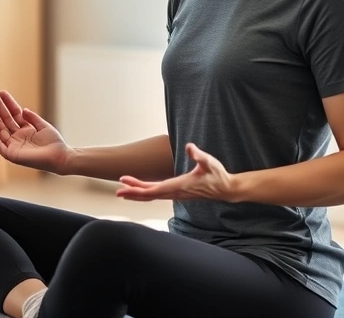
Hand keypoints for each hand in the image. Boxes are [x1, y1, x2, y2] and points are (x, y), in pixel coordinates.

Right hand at [0, 91, 72, 173]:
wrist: (59, 157)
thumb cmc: (54, 143)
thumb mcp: (43, 126)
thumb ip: (32, 118)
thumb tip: (22, 109)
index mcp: (26, 130)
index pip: (14, 114)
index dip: (8, 103)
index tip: (1, 92)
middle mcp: (18, 137)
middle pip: (5, 119)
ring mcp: (13, 145)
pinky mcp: (10, 154)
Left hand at [115, 143, 235, 201]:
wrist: (226, 189)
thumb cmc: (218, 175)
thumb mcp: (209, 162)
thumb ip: (198, 154)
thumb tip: (189, 146)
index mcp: (180, 185)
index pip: (155, 190)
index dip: (139, 188)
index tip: (126, 185)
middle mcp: (176, 192)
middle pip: (150, 195)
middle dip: (133, 193)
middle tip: (117, 191)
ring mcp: (176, 194)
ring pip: (153, 196)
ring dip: (138, 193)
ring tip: (124, 190)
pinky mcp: (178, 193)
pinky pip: (158, 194)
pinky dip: (147, 193)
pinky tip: (140, 191)